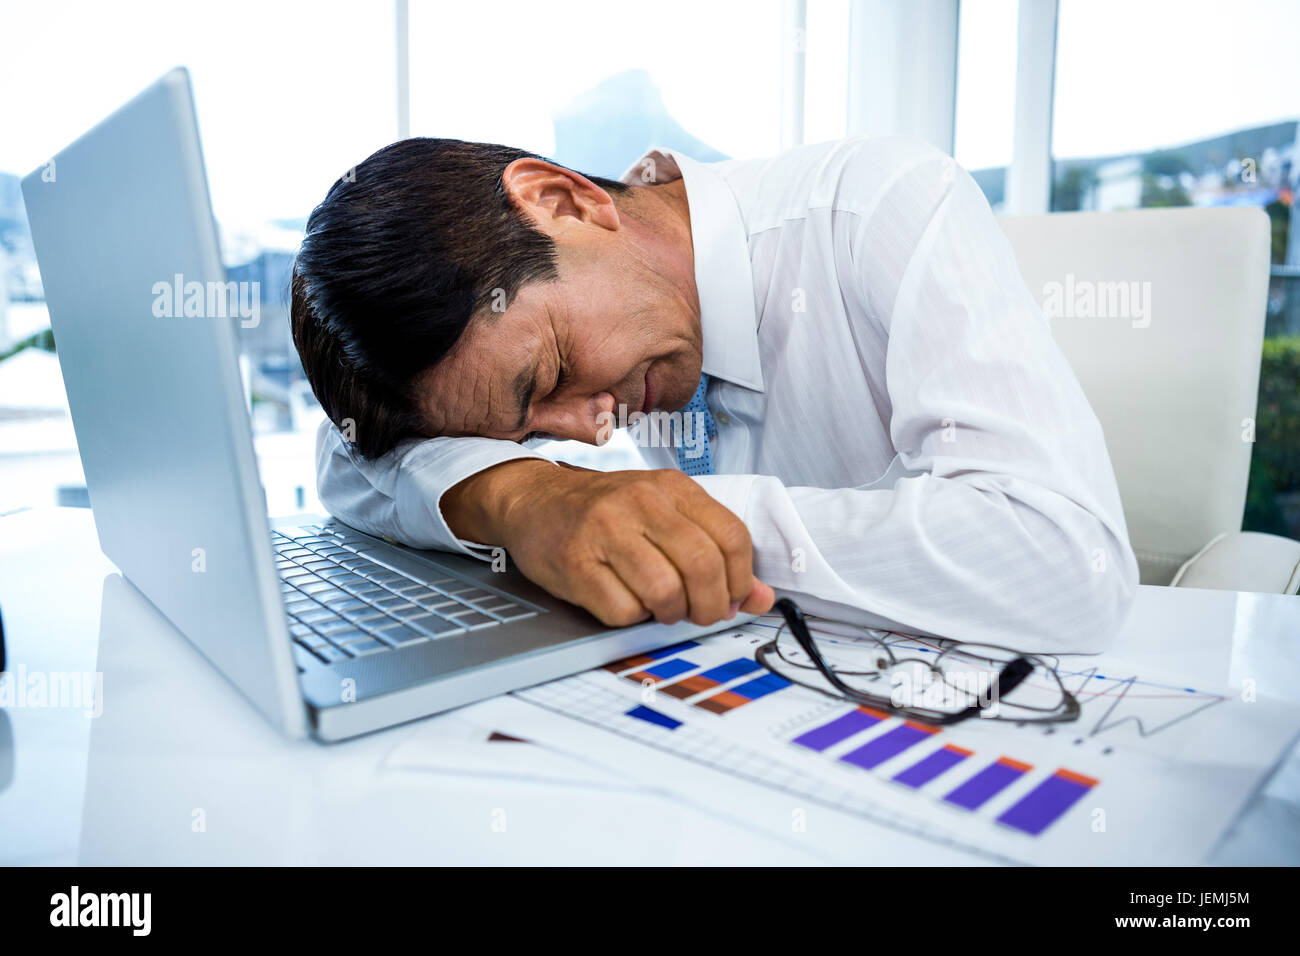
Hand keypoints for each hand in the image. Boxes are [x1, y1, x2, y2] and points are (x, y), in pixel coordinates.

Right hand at [443, 461, 775, 626]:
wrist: (534, 500)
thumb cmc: (605, 511)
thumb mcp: (665, 516)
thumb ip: (714, 551)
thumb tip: (762, 598)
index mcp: (670, 487)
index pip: (731, 536)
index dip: (742, 579)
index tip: (734, 597)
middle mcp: (640, 502)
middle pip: (703, 567)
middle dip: (711, 606)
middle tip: (700, 614)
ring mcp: (605, 532)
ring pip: (665, 593)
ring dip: (671, 614)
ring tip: (662, 608)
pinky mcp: (576, 564)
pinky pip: (624, 611)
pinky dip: (632, 618)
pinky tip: (625, 601)